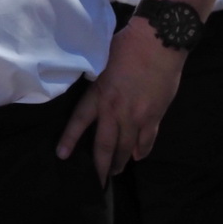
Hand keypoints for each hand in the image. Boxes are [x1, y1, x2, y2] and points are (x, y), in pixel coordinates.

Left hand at [56, 21, 183, 184]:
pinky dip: (141, 150)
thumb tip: (91, 91)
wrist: (160, 42)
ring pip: (126, 147)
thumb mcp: (102, 61)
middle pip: (105, 145)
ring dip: (120, 162)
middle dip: (100, 166)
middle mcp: (117, 110)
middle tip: (97, 181)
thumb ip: (96, 81)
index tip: (62, 156)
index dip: (70, 140)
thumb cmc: (128, 45)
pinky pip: (147, 140)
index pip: (80, 122)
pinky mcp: (156, 115)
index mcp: (100, 94)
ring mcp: (138, 116)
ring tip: (114, 172)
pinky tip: (137, 156)